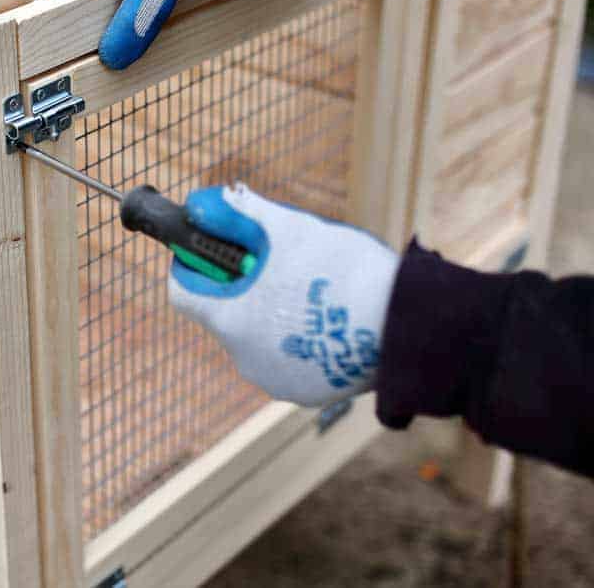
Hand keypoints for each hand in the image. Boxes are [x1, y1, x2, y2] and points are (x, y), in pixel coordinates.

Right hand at [36, 0, 252, 69]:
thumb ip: (134, 24)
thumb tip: (112, 61)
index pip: (46, 3)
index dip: (53, 35)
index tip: (68, 62)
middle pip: (63, 1)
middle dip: (80, 29)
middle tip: (99, 56)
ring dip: (98, 17)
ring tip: (118, 38)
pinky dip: (112, 3)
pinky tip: (133, 15)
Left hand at [168, 184, 398, 406]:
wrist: (410, 324)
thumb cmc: (345, 271)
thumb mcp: (291, 229)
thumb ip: (242, 214)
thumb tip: (204, 201)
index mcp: (231, 321)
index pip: (183, 293)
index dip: (195, 265)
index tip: (216, 248)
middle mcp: (244, 358)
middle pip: (225, 313)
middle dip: (245, 285)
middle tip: (280, 262)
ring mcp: (275, 379)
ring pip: (258, 336)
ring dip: (274, 312)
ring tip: (313, 290)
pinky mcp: (307, 392)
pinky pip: (289, 359)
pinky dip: (299, 338)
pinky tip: (330, 318)